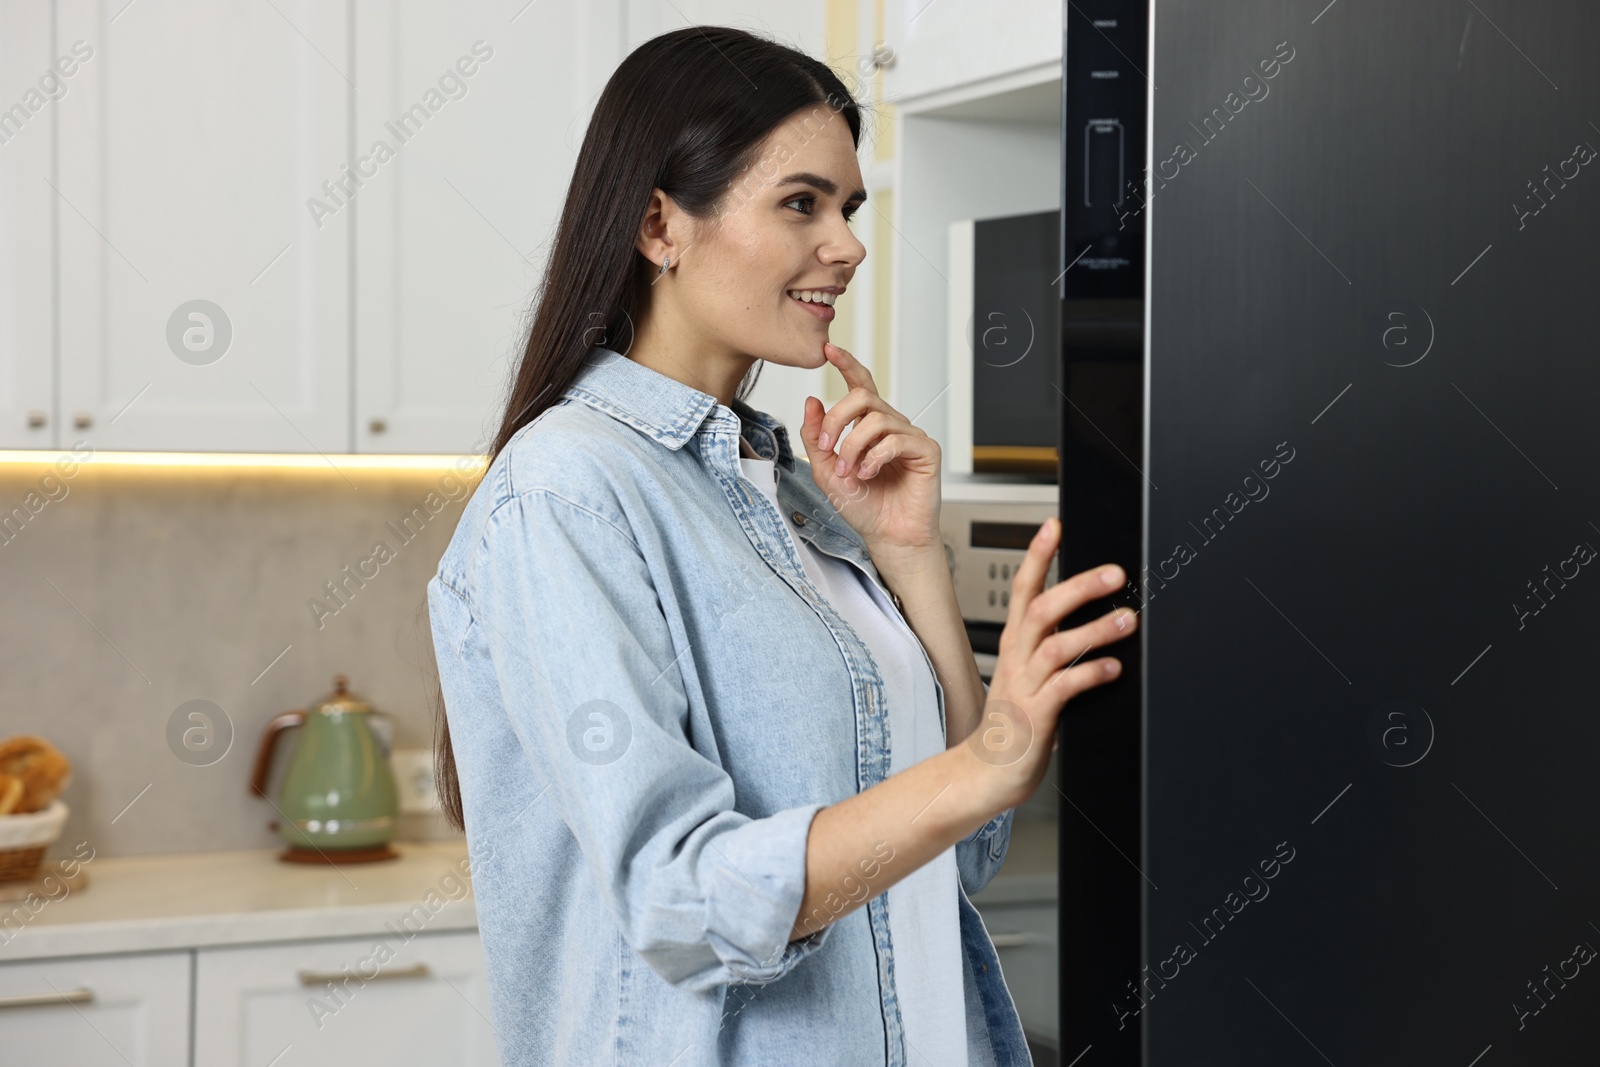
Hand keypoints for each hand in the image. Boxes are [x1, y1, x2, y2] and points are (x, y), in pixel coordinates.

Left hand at [797, 342, 941, 564]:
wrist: (888, 536)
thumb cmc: (863, 506)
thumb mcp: (826, 469)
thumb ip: (816, 436)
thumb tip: (812, 401)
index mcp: (868, 426)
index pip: (860, 385)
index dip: (847, 364)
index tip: (828, 349)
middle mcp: (890, 425)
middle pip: (863, 397)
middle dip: (838, 419)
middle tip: (828, 446)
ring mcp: (909, 436)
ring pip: (876, 419)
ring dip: (853, 446)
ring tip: (849, 471)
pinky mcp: (925, 451)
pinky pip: (896, 440)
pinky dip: (874, 457)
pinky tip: (867, 474)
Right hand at [963, 517, 1137, 809]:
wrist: (987, 773)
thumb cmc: (1014, 726)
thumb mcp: (1030, 677)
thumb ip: (1056, 650)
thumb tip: (1098, 623)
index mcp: (1015, 644)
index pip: (1023, 589)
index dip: (1037, 555)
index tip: (1055, 525)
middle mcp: (1017, 659)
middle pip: (1041, 608)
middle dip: (1078, 586)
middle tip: (1114, 572)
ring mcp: (1024, 686)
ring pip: (1056, 644)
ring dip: (1094, 629)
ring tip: (1126, 620)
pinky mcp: (1036, 715)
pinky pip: (1065, 687)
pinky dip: (1091, 674)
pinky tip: (1113, 668)